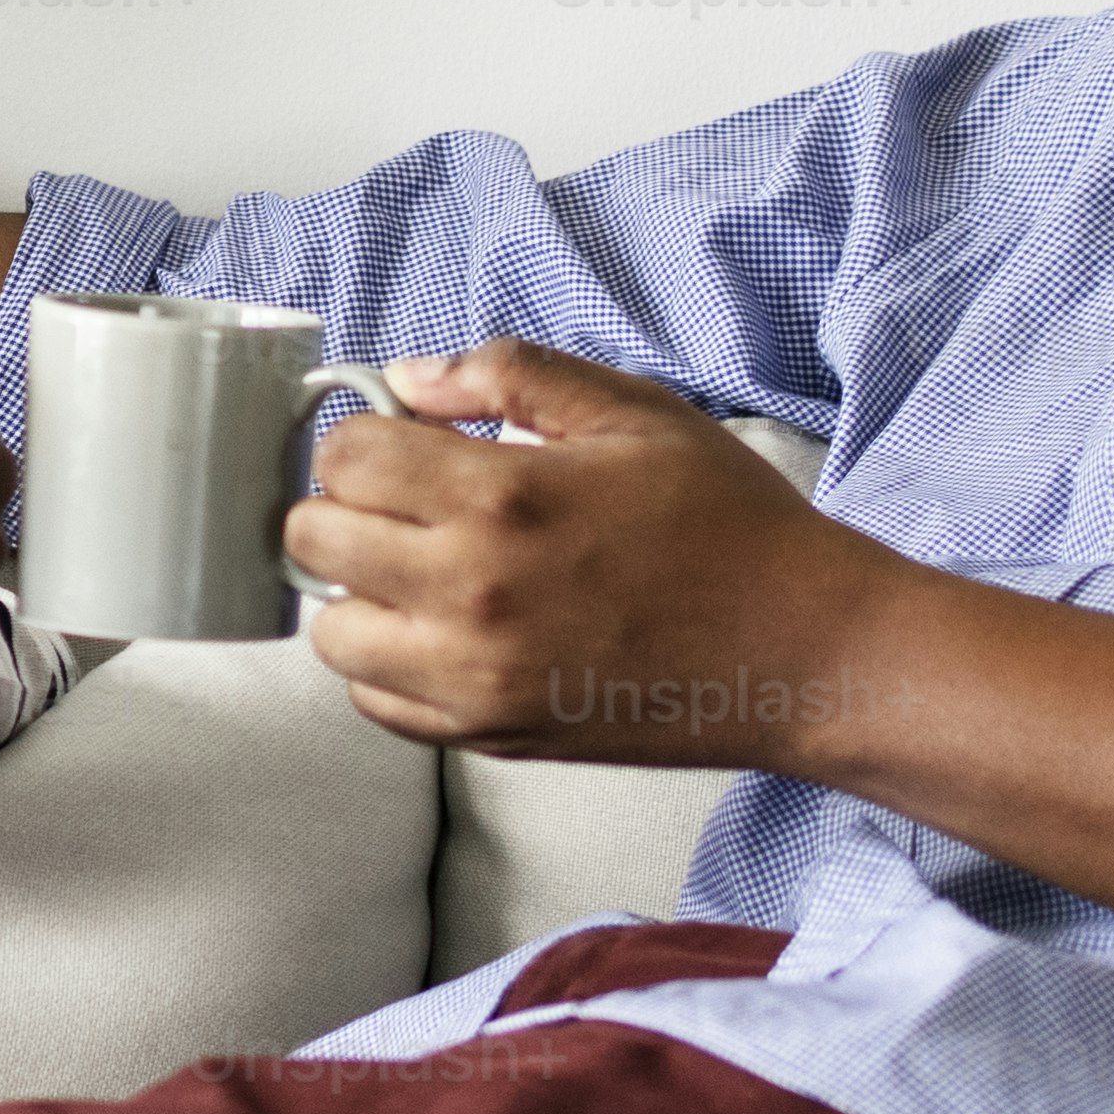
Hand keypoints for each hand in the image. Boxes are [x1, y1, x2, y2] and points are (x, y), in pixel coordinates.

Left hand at [282, 339, 887, 765]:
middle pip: (313, 542)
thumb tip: (407, 380)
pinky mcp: (488, 736)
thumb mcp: (633, 412)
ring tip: (422, 570)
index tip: (403, 444)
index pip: (344, 459)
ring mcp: (474, 678)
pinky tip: (448, 630)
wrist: (800, 650)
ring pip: (331, 635)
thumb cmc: (728, 524)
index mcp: (503, 499)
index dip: (364, 437)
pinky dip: (390, 666)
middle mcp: (471, 595)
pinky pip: (377, 704)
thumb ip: (508, 376)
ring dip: (358, 593)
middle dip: (346, 507)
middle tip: (405, 502)